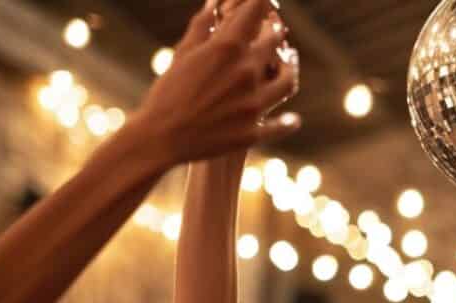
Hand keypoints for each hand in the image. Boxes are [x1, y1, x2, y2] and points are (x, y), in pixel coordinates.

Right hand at [132, 0, 299, 166]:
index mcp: (227, 48)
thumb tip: (215, 2)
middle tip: (274, 28)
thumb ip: (203, 27)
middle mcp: (246, 72)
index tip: (263, 0)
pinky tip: (292, 119)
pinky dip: (289, 122)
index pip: (255, 11)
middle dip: (275, 30)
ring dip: (291, 68)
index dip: (261, 1)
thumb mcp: (184, 54)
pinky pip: (282, 125)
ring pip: (288, 80)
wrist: (163, 137)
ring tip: (289, 62)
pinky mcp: (255, 132)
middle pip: (275, 42)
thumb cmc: (168, 92)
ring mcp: (254, 104)